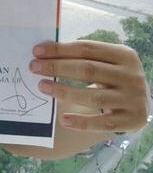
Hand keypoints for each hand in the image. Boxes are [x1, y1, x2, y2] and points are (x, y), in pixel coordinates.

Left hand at [30, 40, 148, 132]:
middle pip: (88, 70)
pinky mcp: (132, 120)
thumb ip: (82, 57)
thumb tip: (44, 53)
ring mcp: (134, 99)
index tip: (36, 51)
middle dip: (57, 67)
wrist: (139, 104)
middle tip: (33, 67)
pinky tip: (63, 120)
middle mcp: (132, 76)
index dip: (60, 49)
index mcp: (124, 55)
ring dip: (64, 91)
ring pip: (93, 97)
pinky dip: (81, 122)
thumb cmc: (113, 78)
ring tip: (42, 87)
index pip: (87, 49)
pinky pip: (102, 123)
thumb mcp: (106, 62)